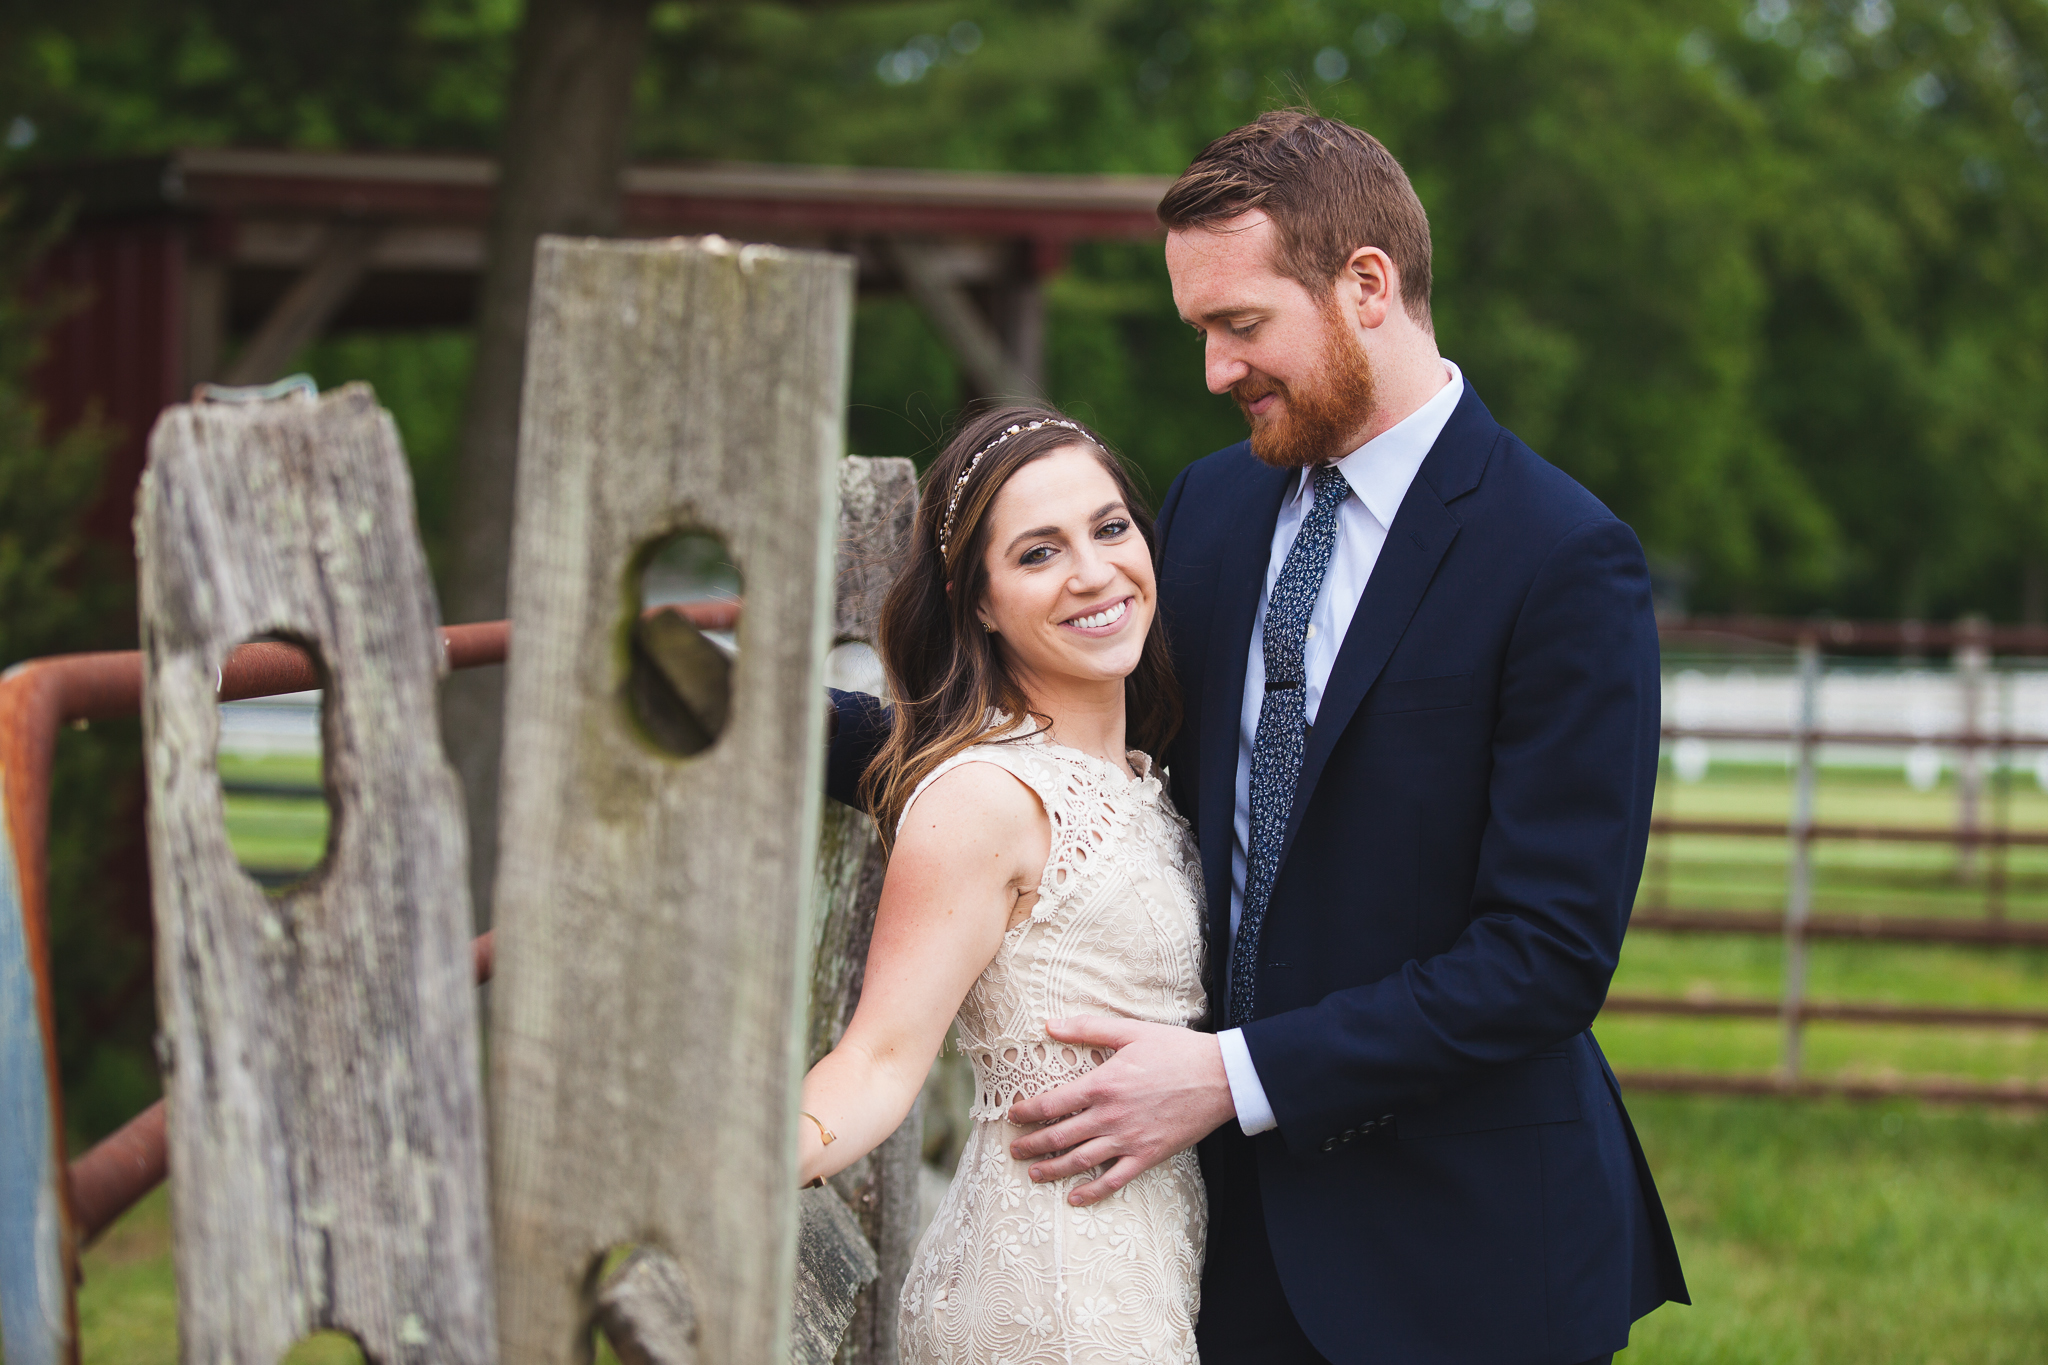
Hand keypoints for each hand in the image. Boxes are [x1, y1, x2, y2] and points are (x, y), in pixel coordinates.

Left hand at [1006, 1017, 1235, 1205]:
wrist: (1220, 1077)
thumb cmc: (1176, 1049)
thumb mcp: (1131, 1031)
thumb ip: (1088, 1028)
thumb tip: (1050, 1024)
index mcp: (1102, 1085)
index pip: (1052, 1104)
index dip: (1027, 1113)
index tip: (1013, 1116)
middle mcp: (1110, 1116)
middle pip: (1059, 1136)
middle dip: (1032, 1145)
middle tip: (1014, 1151)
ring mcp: (1128, 1140)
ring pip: (1080, 1161)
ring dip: (1052, 1169)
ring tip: (1033, 1174)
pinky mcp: (1148, 1156)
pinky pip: (1114, 1180)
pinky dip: (1092, 1192)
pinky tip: (1075, 1198)